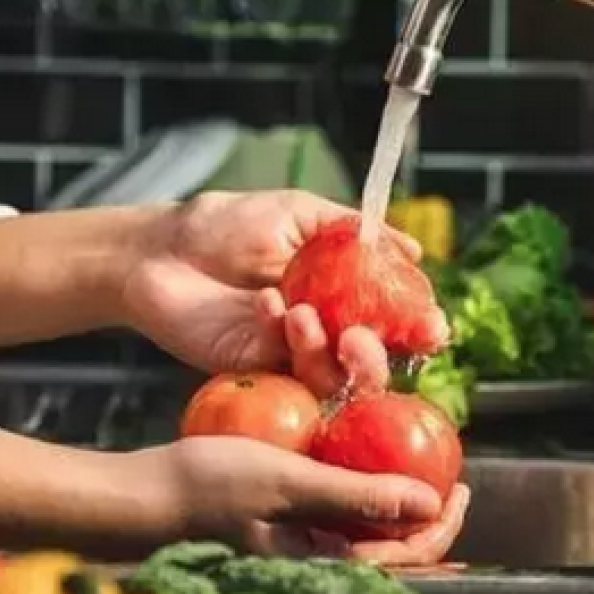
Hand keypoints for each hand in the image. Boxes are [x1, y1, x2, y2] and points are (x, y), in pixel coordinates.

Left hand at [122, 190, 448, 395]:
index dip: (418, 328)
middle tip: (360, 337)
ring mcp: (292, 355)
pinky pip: (289, 372)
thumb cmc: (225, 226)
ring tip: (304, 314)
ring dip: (329, 353)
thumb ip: (352, 231)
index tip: (433, 327)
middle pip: (373, 364)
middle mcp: (325, 329)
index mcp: (342, 292)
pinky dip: (285, 339)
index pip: (394, 320)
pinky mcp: (258, 372)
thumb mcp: (297, 214)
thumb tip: (413, 251)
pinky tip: (267, 304)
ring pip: (334, 379)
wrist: (161, 250)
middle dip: (377, 358)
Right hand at [124, 436, 470, 565]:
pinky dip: (354, 485)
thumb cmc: (207, 487)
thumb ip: (356, 494)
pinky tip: (357, 455)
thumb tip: (430, 504)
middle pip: (390, 545)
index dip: (441, 524)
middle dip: (422, 509)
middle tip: (444, 467)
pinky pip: (332, 511)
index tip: (460, 486)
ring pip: (362, 527)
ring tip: (409, 457)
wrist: (139, 495)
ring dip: (389, 494)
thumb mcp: (287, 482)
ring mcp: (297, 544)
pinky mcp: (279, 525)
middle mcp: (317, 561)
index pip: (405, 556)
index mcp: (325, 564)